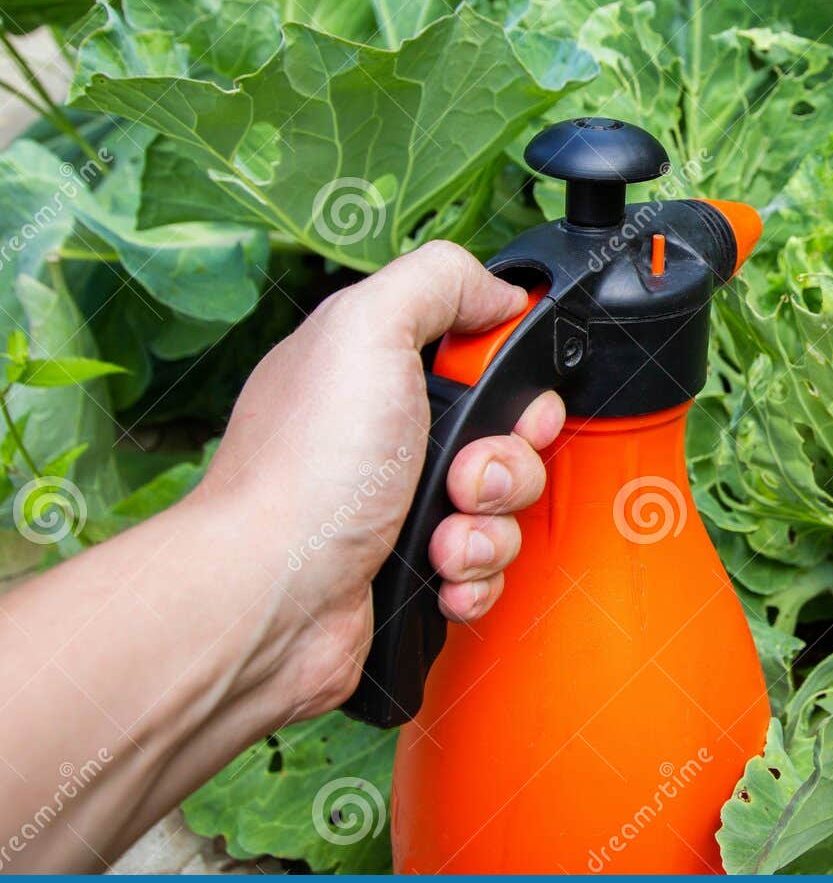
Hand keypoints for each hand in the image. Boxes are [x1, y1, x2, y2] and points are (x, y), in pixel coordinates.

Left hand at [198, 241, 563, 718]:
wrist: (273, 600)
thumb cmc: (305, 475)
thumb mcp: (367, 328)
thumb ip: (439, 282)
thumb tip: (499, 292)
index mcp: (374, 370)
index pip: (478, 355)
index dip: (509, 378)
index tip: (506, 398)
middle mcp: (387, 437)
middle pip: (507, 435)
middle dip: (507, 461)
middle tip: (463, 475)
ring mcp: (399, 507)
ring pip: (503, 508)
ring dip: (490, 527)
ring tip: (442, 536)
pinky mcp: (411, 570)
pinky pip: (486, 568)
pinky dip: (473, 575)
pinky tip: (438, 573)